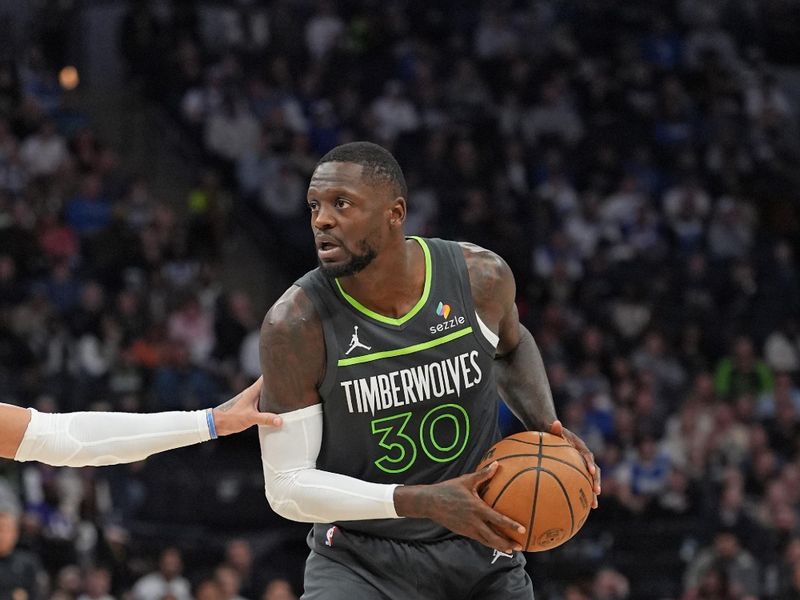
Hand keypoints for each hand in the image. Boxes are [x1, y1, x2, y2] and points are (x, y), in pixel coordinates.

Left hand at [212, 377, 282, 435]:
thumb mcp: (250, 418)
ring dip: (275, 395)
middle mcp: (253, 393)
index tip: (285, 370)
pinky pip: (265, 403)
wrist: (219, 424)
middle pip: (268, 385)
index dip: (274, 372)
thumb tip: (280, 420)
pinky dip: (271, 404)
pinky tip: (278, 409)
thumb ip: (266, 418)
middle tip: (290, 383)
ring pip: (267, 394)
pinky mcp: (252, 408)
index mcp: (253, 391)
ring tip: (288, 395)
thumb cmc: (231, 417)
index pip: (265, 377)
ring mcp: (253, 400)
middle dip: (278, 384)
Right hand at [394, 462, 525, 553]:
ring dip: (499, 546)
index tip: (522, 530)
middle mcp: (474, 522)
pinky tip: (495, 543)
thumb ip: (483, 474)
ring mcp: (468, 529)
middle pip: (494, 537)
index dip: (510, 525)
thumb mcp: (466, 480)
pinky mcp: (464, 532)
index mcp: (477, 508)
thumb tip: (496, 464)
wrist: (430, 503)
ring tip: (511, 549)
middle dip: (507, 543)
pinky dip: (489, 543)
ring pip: (487, 541)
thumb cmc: (449, 489)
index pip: (497, 519)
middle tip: (520, 547)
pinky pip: (479, 539)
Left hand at [549, 420, 600, 507]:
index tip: (591, 472)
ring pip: (590, 479)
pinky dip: (582, 493)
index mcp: (579, 446)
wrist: (550, 432)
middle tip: (596, 492)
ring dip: (593, 491)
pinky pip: (581, 482)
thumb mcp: (550, 428)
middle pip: (594, 469)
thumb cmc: (549, 431)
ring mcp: (582, 464)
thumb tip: (555, 423)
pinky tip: (580, 508)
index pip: (587, 455)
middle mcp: (584, 455)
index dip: (590, 463)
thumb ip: (553, 428)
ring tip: (594, 505)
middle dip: (596, 481)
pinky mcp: (577, 470)